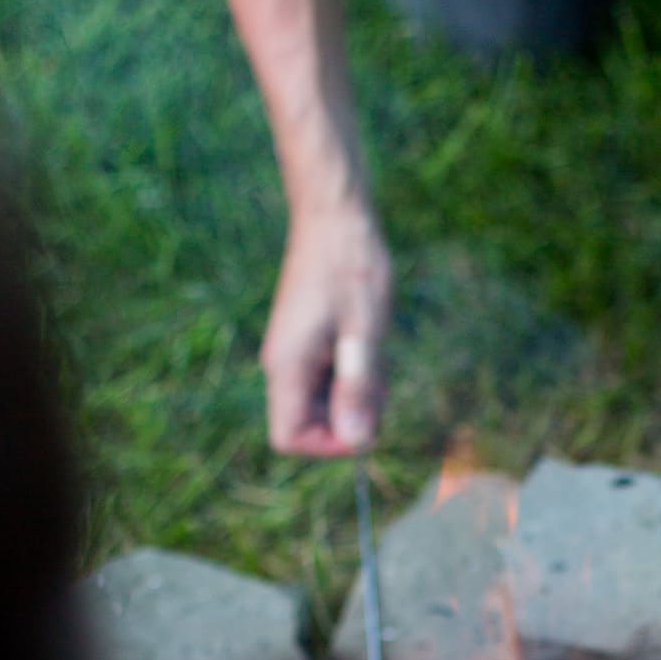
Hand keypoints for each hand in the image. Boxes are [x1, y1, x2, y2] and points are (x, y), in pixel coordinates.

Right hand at [262, 197, 392, 455]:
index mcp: (288, 366)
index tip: (365, 417)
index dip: (328, 443)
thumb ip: (359, 387)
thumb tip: (358, 441)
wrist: (334, 215)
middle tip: (379, 380)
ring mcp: (293, 353)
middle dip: (349, 418)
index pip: (289, 438)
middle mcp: (282, 365)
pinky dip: (352, 375)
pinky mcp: (305, 342)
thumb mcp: (365, 331)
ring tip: (375, 354)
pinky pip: (326, 379)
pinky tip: (368, 344)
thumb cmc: (353, 266)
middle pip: (306, 424)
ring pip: (321, 403)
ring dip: (355, 394)